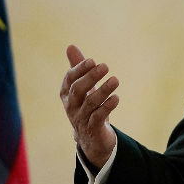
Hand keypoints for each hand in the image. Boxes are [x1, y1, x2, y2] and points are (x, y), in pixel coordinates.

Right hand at [59, 44, 119, 168]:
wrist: (91, 137)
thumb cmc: (86, 106)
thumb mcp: (83, 87)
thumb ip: (78, 68)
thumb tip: (70, 46)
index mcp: (67, 94)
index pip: (69, 79)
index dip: (79, 69)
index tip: (92, 60)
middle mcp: (71, 105)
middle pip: (77, 90)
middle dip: (90, 77)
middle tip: (105, 66)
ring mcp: (81, 118)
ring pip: (90, 103)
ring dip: (103, 90)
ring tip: (115, 80)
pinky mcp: (93, 128)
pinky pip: (98, 117)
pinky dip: (107, 107)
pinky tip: (116, 98)